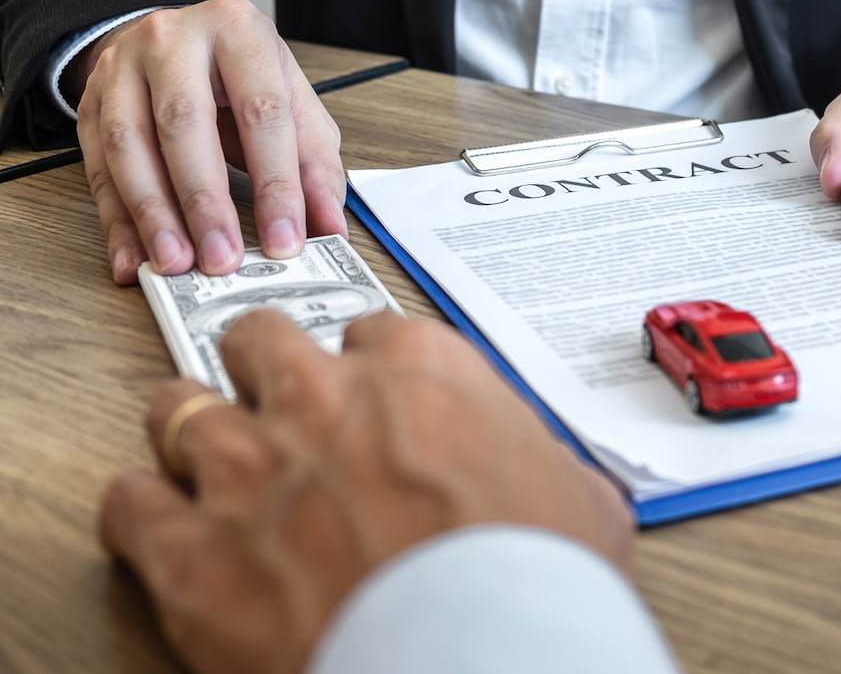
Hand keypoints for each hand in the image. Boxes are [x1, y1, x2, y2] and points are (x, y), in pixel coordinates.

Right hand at [71, 0, 346, 283]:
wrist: (176, 39)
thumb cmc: (241, 75)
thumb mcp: (293, 101)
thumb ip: (316, 163)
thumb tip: (330, 226)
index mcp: (238, 30)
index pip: (263, 111)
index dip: (276, 182)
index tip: (285, 239)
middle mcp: (174, 39)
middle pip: (185, 124)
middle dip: (204, 201)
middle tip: (222, 258)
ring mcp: (122, 67)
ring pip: (128, 145)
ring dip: (153, 215)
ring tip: (177, 263)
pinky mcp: (88, 102)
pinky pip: (97, 167)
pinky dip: (115, 221)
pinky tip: (133, 256)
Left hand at [99, 310, 634, 673]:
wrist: (471, 662)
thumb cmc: (532, 584)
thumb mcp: (580, 498)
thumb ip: (540, 457)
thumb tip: (546, 472)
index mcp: (420, 372)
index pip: (370, 331)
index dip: (366, 367)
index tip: (367, 393)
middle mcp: (323, 400)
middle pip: (260, 340)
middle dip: (264, 369)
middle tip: (275, 404)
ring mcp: (246, 468)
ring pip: (177, 406)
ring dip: (191, 428)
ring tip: (204, 455)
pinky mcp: (188, 550)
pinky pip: (128, 502)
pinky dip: (140, 512)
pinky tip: (158, 526)